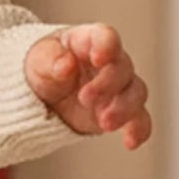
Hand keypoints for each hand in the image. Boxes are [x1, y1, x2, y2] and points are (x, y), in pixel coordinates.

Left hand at [24, 22, 151, 150]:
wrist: (42, 93)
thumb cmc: (44, 66)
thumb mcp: (38, 59)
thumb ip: (50, 59)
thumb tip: (66, 65)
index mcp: (88, 41)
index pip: (105, 36)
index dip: (106, 46)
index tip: (98, 59)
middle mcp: (110, 61)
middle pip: (122, 67)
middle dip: (107, 85)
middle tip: (85, 99)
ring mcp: (118, 86)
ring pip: (136, 92)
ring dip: (124, 108)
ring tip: (104, 123)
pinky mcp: (120, 110)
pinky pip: (140, 118)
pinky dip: (139, 129)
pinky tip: (130, 141)